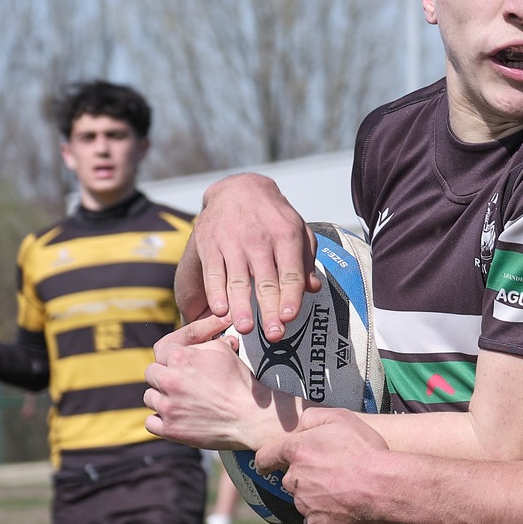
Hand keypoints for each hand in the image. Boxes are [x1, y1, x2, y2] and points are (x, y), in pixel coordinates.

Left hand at [143, 316, 292, 450]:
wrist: (250, 417)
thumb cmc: (239, 383)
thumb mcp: (223, 351)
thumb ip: (198, 345)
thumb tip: (189, 345)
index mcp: (180, 358)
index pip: (161, 352)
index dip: (170, 359)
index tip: (179, 366)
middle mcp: (170, 381)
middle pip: (151, 374)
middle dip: (163, 376)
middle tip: (179, 383)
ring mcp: (168, 407)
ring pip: (149, 397)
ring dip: (161, 398)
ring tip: (180, 401)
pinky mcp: (170, 429)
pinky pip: (150, 422)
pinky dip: (160, 420)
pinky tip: (175, 417)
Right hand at [181, 173, 320, 339]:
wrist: (238, 189)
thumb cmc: (274, 218)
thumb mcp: (298, 231)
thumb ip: (306, 261)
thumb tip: (312, 289)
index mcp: (286, 236)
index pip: (291, 271)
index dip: (291, 295)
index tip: (289, 317)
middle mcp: (259, 239)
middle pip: (266, 280)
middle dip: (270, 309)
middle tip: (274, 334)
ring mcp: (232, 242)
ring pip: (237, 279)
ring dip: (240, 306)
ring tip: (245, 328)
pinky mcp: (210, 244)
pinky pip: (213, 272)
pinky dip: (215, 292)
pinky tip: (219, 310)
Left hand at [256, 412, 391, 523]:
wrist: (383, 485)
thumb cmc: (365, 450)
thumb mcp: (340, 418)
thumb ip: (311, 418)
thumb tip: (298, 427)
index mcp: (296, 451)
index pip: (265, 457)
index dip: (266, 461)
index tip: (267, 466)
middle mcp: (294, 478)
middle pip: (291, 479)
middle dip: (306, 478)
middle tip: (334, 474)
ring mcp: (303, 504)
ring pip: (304, 500)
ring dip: (318, 497)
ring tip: (345, 491)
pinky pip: (315, 521)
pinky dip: (326, 517)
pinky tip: (344, 509)